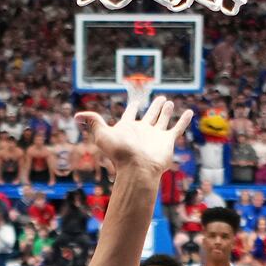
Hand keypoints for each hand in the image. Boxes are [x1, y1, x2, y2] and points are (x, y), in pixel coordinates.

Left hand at [74, 95, 191, 176]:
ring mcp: (155, 136)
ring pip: (162, 120)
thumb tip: (77, 115)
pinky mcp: (167, 141)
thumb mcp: (102, 134)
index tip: (135, 101)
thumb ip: (93, 121)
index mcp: (127, 128)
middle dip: (153, 107)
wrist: (137, 168)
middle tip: (160, 98)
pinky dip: (184, 120)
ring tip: (169, 102)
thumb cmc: (119, 152)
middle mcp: (142, 131)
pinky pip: (177, 128)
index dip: (132, 108)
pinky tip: (189, 112)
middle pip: (149, 116)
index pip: (129, 115)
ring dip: (165, 111)